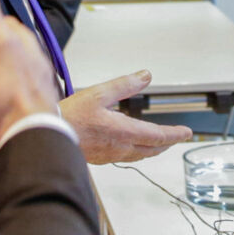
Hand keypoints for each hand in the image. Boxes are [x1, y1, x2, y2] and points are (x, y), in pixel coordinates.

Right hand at [59, 70, 192, 163]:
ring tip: (159, 144)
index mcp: (124, 132)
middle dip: (167, 143)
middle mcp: (120, 148)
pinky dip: (136, 152)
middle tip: (177, 138)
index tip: (186, 133)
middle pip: (152, 149)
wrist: (47, 135)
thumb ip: (125, 85)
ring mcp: (110, 155)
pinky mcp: (100, 158)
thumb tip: (145, 76)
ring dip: (152, 149)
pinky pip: (125, 157)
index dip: (175, 134)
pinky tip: (131, 147)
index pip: (159, 136)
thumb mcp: (100, 93)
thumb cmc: (70, 117)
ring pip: (139, 155)